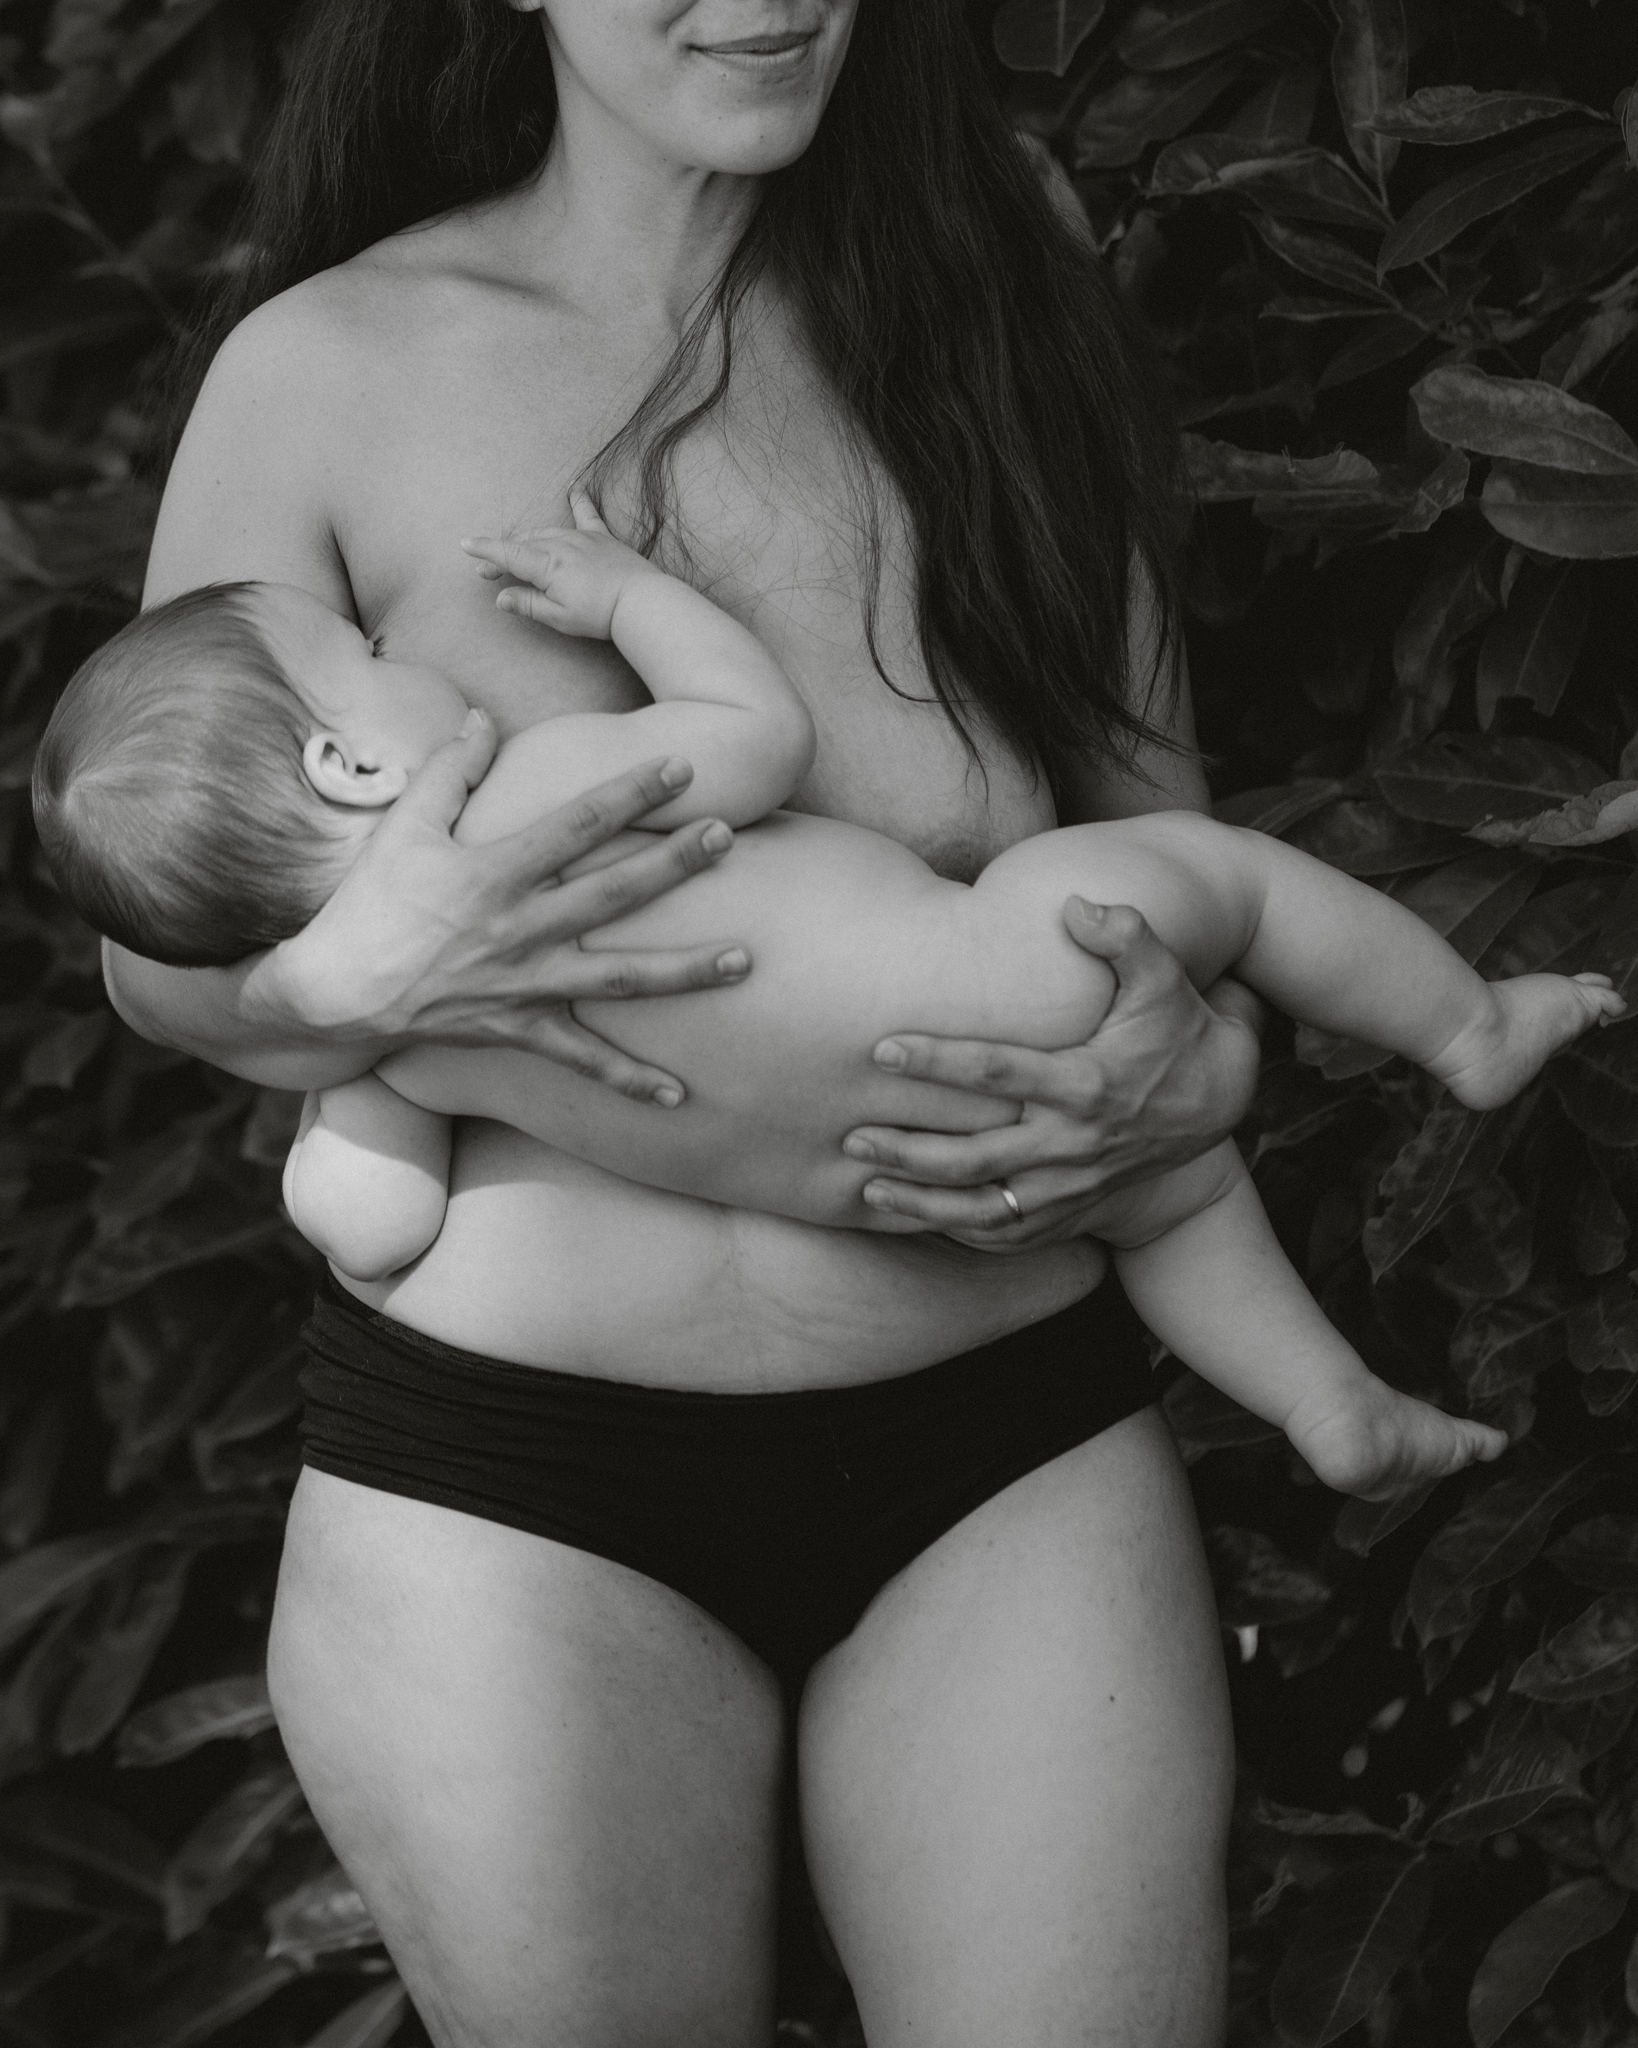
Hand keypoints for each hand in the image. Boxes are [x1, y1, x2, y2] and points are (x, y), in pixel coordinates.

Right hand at [273, 713, 748, 1104]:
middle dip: (675, 863)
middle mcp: (520, 927)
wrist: (334, 994)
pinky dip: (630, 1080)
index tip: (682, 765)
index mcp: (495, 872)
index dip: (631, 792)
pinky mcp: (520, 1029)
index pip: (577, 823)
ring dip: (685, 971)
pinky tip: (679, 1095)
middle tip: (728, 836)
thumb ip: (451, 769)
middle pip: (614, 893)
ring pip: (620, 979)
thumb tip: (483, 714)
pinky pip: (583, 1059)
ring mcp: (525, 984)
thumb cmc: (369, 903)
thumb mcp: (404, 827)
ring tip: (744, 961)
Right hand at [462, 488, 657, 639]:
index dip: (485, 550)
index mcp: (547, 565)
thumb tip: (500, 597)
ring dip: (528, 541)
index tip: (465, 544)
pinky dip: (579, 501)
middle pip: (523, 544)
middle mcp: (561, 545)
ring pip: (546, 532)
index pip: (507, 554)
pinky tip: (575, 488)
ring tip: (518, 553)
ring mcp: (582, 538)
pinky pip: (587, 515)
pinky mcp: (602, 537)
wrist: (641, 602)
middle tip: (489, 574)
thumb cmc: (600, 614)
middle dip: (502, 556)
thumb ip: (528, 604)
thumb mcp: (558, 617)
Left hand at [841, 898, 1261, 1246]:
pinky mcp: (1073, 1212)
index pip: (997, 1073)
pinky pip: (1008, 1235)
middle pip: (974, 1157)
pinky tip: (916, 1217)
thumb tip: (1075, 903)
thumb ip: (1126, 935)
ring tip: (866, 1188)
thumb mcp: (1165, 978)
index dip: (937, 1060)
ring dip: (922, 1204)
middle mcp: (1073, 1144)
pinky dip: (960, 1233)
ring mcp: (1072, 1187)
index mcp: (1086, 1084)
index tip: (881, 1048)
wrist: (1222, 1106)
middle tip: (852, 1136)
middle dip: (909, 1149)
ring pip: (984, 1209)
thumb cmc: (1179, 1030)